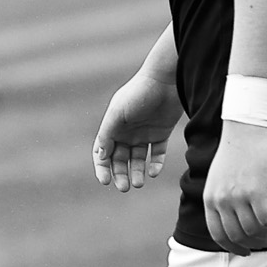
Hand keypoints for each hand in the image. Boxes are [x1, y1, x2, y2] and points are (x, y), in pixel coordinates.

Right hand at [93, 69, 182, 193]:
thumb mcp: (118, 112)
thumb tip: (100, 155)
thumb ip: (107, 133)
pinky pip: (157, 153)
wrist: (166, 79)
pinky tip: (153, 171)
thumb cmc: (139, 92)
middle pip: (120, 159)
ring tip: (138, 183)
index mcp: (113, 126)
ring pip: (138, 159)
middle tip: (125, 187)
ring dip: (137, 172)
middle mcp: (127, 131)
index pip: (103, 151)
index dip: (102, 168)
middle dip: (120, 174)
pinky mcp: (161, 133)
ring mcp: (144, 133)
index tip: (105, 181)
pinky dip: (155, 164)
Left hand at [203, 120, 266, 254]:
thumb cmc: (236, 151)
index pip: (218, 235)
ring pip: (254, 230)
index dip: (234, 247)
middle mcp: (221, 200)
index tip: (247, 251)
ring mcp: (238, 197)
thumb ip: (223, 199)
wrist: (244, 127)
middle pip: (238, 236)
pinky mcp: (256, 190)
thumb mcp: (220, 178)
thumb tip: (236, 221)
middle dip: (255, 243)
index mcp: (210, 199)